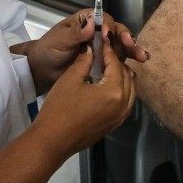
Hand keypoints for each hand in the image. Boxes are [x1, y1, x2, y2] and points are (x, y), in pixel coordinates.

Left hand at [25, 9, 148, 91]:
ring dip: (132, 51)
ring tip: (142, 58)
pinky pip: (117, 62)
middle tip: (131, 46)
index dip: (108, 26)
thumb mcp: (59, 40)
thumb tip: (91, 25)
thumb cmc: (49, 50)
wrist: (42, 71)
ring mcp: (101, 48)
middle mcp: (97, 32)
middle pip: (116, 32)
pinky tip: (132, 73)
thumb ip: (75, 34)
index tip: (108, 35)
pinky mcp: (103, 63)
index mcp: (86, 21)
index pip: (103, 19)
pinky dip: (125, 66)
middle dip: (126, 38)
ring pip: (120, 47)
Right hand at [34, 39, 136, 154]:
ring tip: (108, 66)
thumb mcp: (71, 79)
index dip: (108, 51)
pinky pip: (126, 103)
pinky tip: (110, 85)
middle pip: (126, 76)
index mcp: (114, 91)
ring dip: (121, 76)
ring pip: (130, 90)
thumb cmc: (59, 109)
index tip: (102, 40)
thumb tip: (91, 49)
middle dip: (116, 63)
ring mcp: (120, 117)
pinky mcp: (115, 124)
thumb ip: (85, 61)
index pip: (115, 65)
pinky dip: (122, 91)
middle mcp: (123, 104)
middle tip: (105, 52)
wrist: (52, 141)